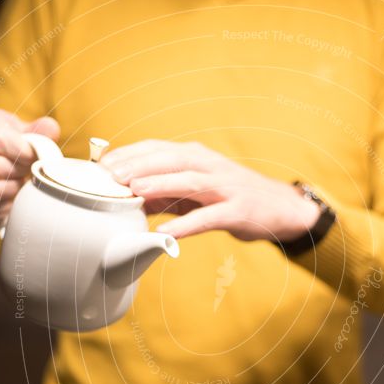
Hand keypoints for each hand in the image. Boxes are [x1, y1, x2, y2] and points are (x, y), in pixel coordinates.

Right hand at [0, 108, 59, 220]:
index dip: (22, 154)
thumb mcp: (31, 131)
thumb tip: (51, 129)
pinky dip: (4, 206)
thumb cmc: (19, 143)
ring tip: (22, 182)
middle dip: (19, 172)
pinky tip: (13, 196)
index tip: (33, 157)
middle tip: (28, 170)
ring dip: (13, 190)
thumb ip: (43, 130)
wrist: (5, 160)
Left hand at [102, 139, 319, 240]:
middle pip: (169, 159)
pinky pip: (209, 217)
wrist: (281, 208)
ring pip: (189, 181)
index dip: (129, 153)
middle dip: (138, 164)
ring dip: (160, 184)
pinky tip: (166, 234)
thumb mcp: (197, 192)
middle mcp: (210, 165)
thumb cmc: (232, 198)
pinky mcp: (238, 210)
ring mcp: (225, 187)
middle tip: (109, 175)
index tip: (102, 164)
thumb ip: (165, 194)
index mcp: (197, 156)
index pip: (157, 148)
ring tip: (134, 191)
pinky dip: (187, 224)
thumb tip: (129, 199)